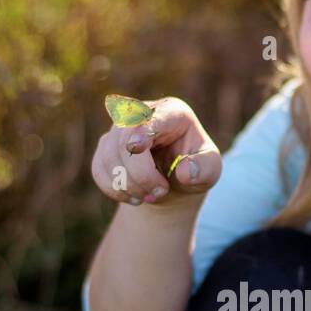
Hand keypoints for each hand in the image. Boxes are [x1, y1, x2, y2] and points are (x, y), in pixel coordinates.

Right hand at [91, 95, 221, 208]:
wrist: (174, 182)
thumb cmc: (195, 170)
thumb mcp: (211, 170)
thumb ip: (204, 169)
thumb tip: (185, 171)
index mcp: (172, 112)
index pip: (149, 118)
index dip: (140, 132)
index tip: (136, 147)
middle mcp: (141, 114)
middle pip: (125, 141)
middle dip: (140, 175)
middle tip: (159, 194)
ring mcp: (120, 129)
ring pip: (109, 157)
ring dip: (128, 185)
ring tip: (149, 197)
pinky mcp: (106, 147)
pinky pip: (99, 170)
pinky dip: (115, 189)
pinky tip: (133, 196)